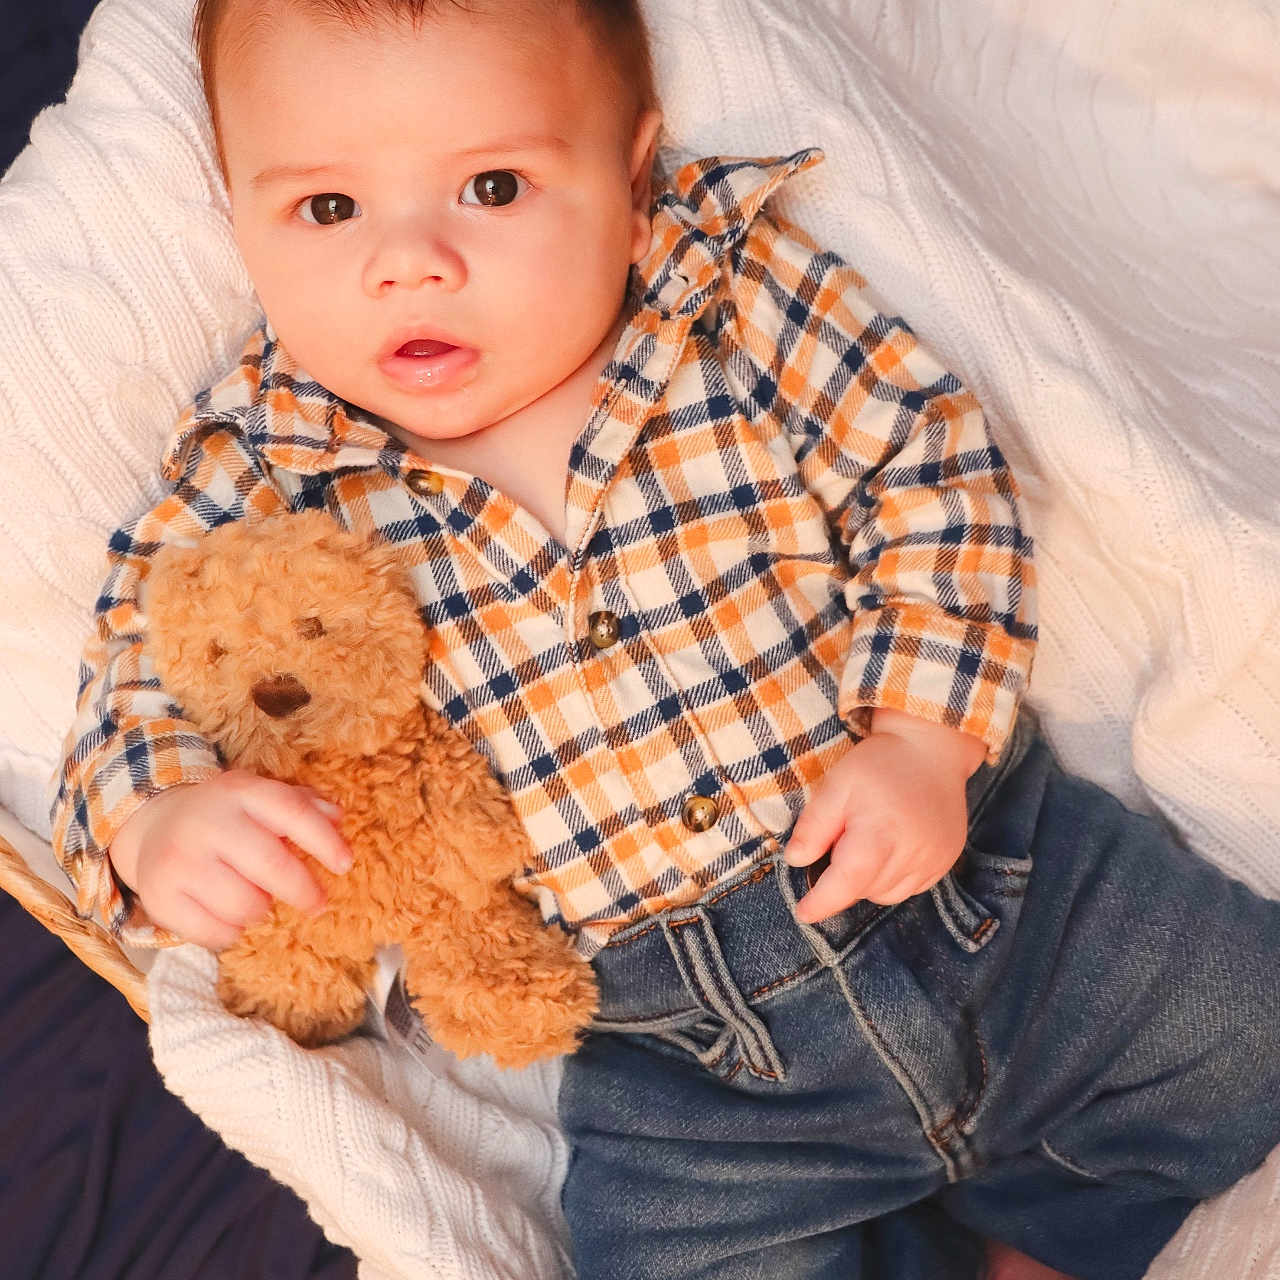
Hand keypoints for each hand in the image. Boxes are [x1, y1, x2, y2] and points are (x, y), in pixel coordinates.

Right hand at [110, 771, 352, 949]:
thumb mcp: (260, 798)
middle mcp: (207, 822)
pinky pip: (214, 932)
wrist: (154, 824)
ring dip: (262, 910)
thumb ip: (301, 805)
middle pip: (271, 865)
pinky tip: (230, 915)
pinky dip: (232, 932)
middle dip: (303, 891)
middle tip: (316, 903)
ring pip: (245, 905)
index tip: (345, 865)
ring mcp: (178, 860)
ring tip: (259, 900)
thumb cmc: (226, 816)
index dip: (324, 841)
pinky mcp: (158, 896)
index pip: (291, 812)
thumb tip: (338, 818)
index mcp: (240, 791)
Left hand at [785, 710, 983, 923]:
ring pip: (888, 894)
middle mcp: (912, 853)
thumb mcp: (836, 786)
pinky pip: (911, 887)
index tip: (804, 913)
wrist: (931, 751)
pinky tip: (890, 848)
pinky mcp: (946, 860)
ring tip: (868, 841)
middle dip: (845, 878)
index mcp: (880, 833)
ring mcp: (934, 860)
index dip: (823, 901)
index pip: (848, 882)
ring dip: (869, 880)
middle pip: (866, 890)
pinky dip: (893, 877)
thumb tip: (795, 860)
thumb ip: (815, 826)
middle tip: (843, 840)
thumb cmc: (878, 764)